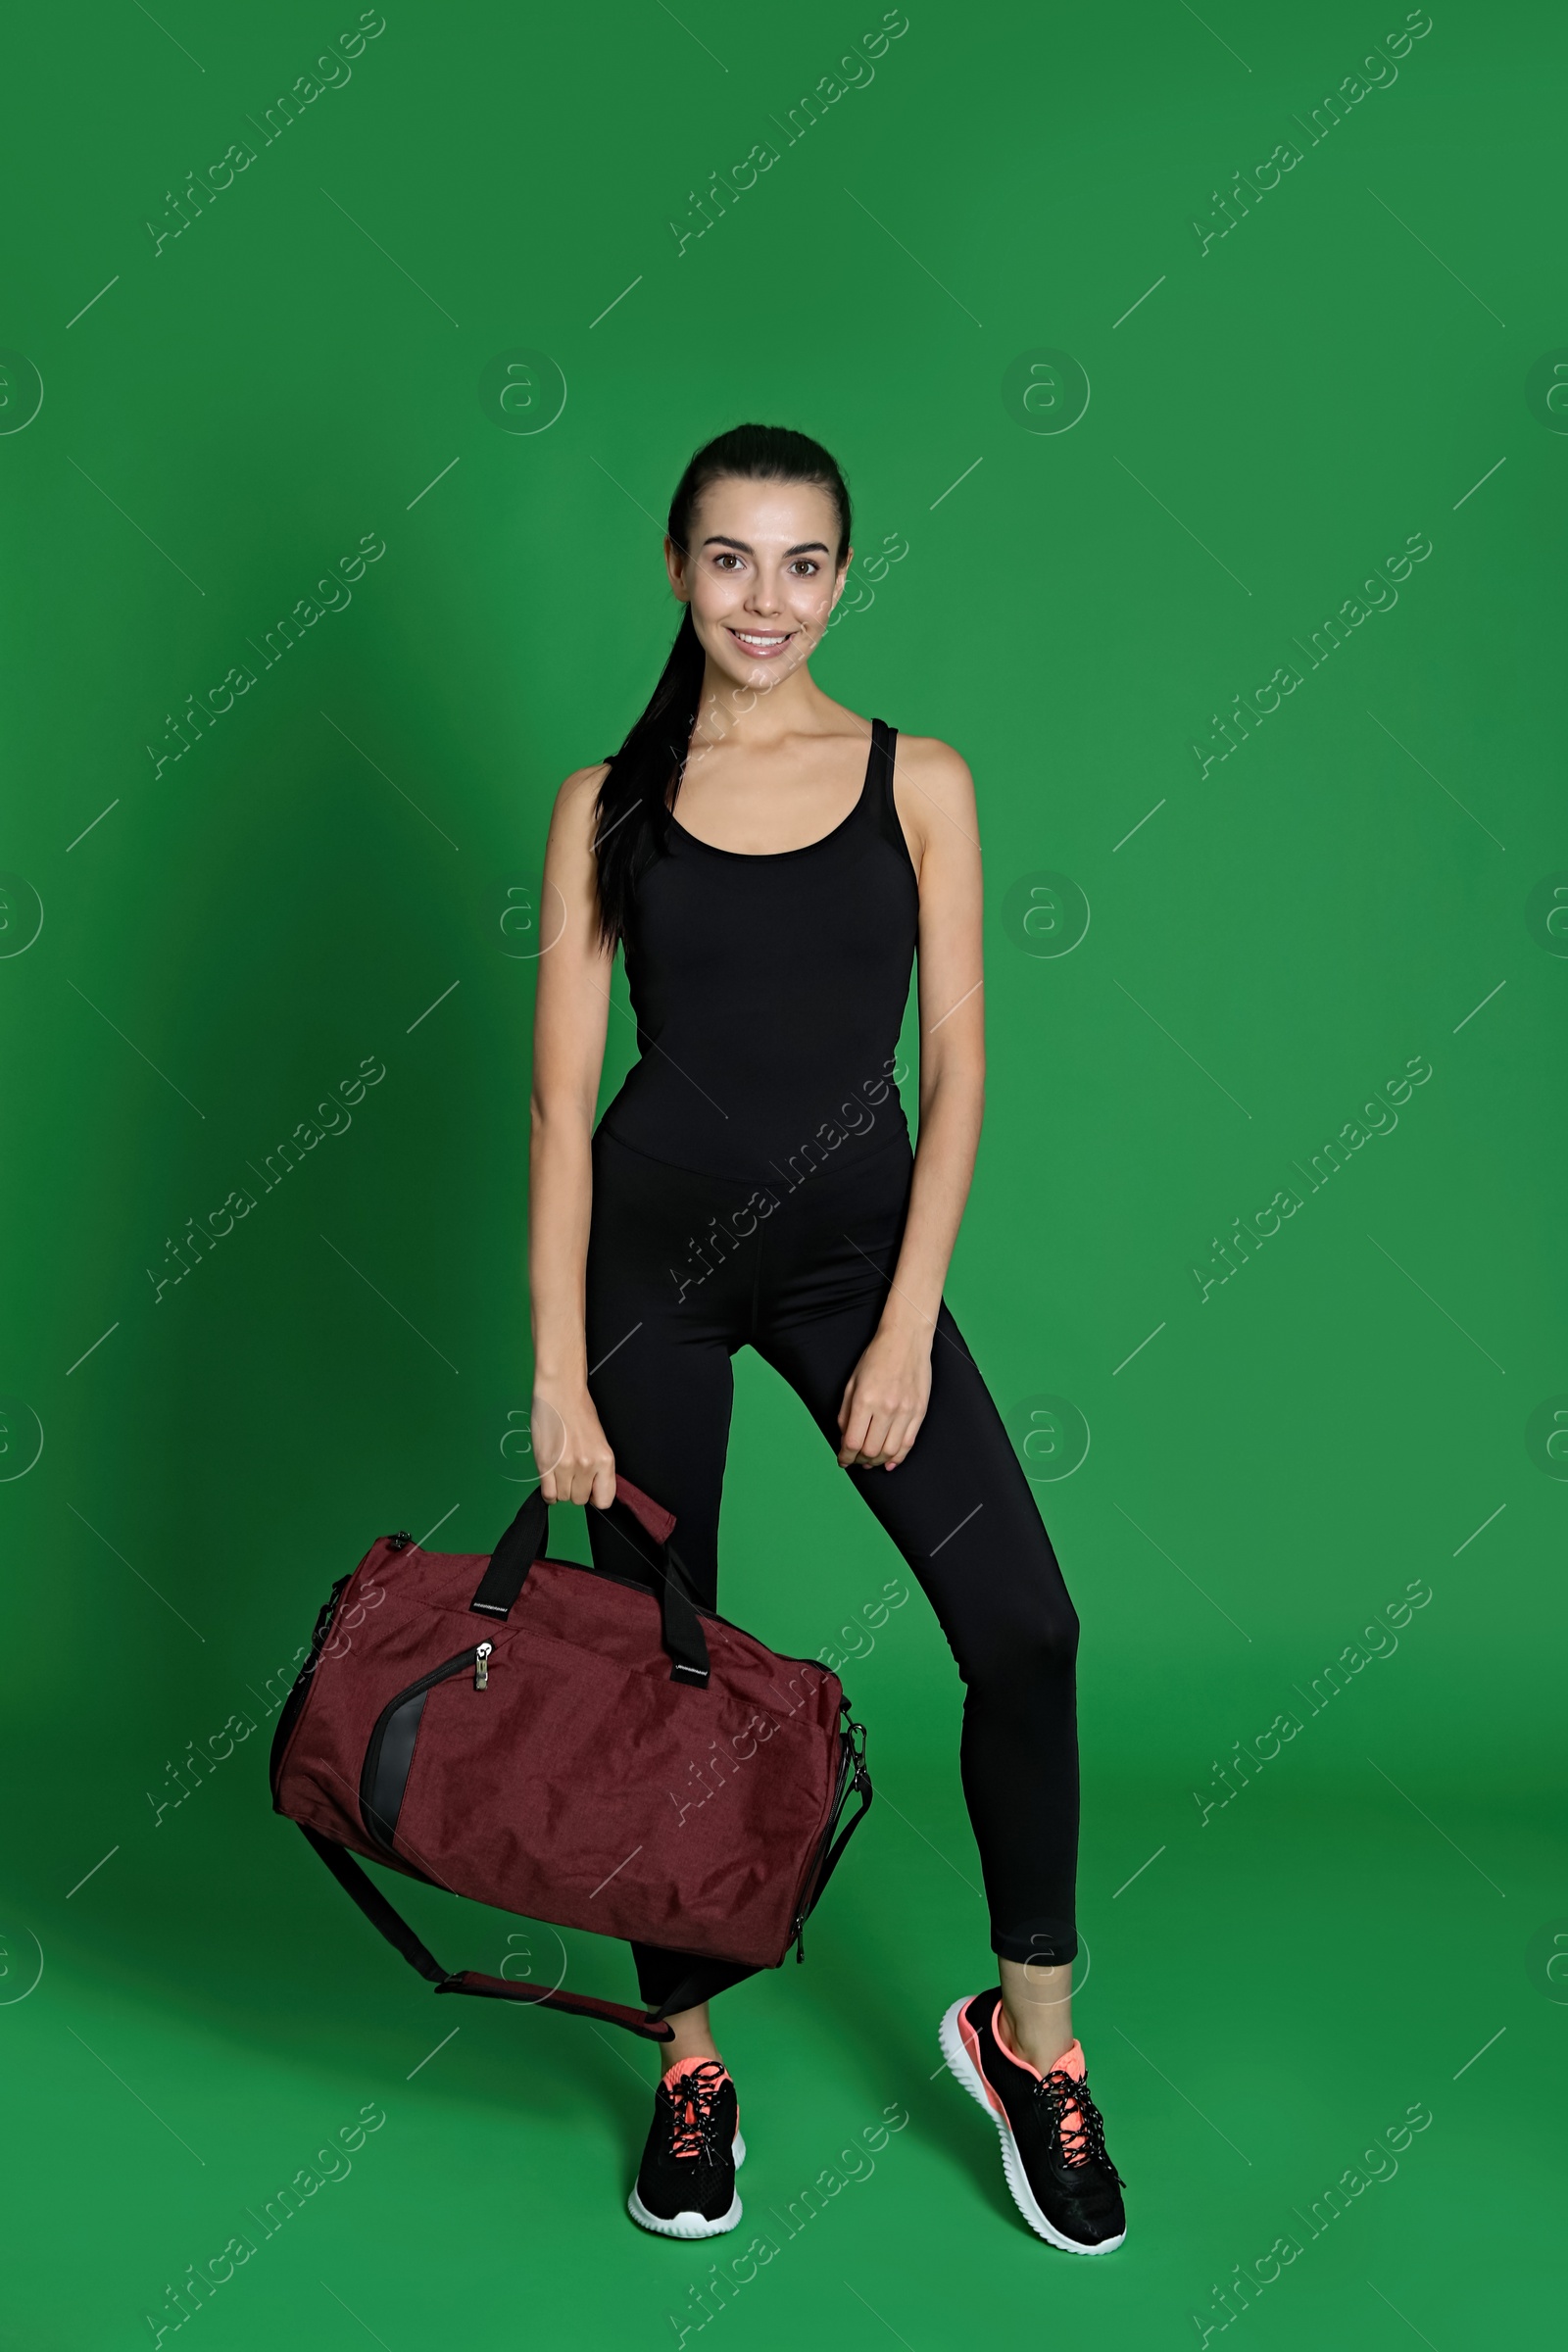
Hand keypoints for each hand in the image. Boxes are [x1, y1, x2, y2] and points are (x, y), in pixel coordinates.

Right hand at [531, 1381, 615, 1509]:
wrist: (560, 1393)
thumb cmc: (579, 1412)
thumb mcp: (599, 1441)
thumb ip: (597, 1467)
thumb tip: (592, 1487)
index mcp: (605, 1460)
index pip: (604, 1500)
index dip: (595, 1496)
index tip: (589, 1489)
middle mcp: (587, 1466)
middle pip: (580, 1500)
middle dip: (575, 1490)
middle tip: (571, 1474)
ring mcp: (565, 1467)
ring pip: (563, 1497)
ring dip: (561, 1488)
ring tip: (560, 1470)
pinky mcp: (545, 1465)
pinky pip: (548, 1494)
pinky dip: (549, 1493)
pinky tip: (550, 1479)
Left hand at [836, 1323, 931, 1469]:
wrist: (905, 1340)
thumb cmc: (876, 1357)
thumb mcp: (852, 1382)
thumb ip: (846, 1412)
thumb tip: (845, 1438)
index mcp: (865, 1400)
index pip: (853, 1441)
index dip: (845, 1456)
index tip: (842, 1460)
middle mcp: (887, 1408)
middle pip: (871, 1451)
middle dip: (859, 1460)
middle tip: (855, 1459)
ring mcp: (906, 1411)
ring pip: (890, 1451)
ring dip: (877, 1461)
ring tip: (870, 1460)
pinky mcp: (920, 1411)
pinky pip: (909, 1443)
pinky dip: (897, 1457)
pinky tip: (889, 1461)